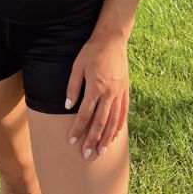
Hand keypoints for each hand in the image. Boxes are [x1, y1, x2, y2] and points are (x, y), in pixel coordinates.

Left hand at [65, 31, 128, 159]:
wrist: (113, 39)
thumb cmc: (92, 51)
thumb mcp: (77, 65)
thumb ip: (73, 86)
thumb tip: (67, 106)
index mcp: (95, 87)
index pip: (85, 114)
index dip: (78, 129)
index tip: (72, 141)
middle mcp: (109, 92)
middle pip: (101, 122)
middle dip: (92, 140)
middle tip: (87, 154)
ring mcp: (119, 92)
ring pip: (114, 120)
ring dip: (107, 137)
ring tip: (101, 151)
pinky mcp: (125, 89)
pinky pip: (124, 112)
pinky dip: (119, 125)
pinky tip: (115, 135)